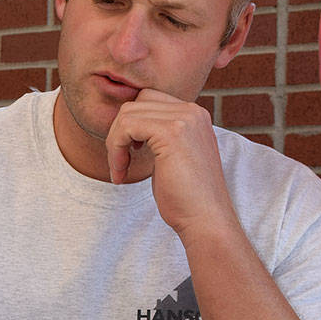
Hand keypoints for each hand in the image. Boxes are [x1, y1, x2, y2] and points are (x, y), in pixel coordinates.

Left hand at [105, 89, 237, 237]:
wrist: (205, 219)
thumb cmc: (185, 197)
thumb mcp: (170, 157)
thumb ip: (157, 137)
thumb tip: (128, 126)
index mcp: (194, 115)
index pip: (148, 100)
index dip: (129, 127)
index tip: (128, 155)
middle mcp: (192, 111)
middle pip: (136, 103)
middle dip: (118, 133)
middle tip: (120, 163)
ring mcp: (184, 119)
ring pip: (127, 113)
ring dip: (114, 143)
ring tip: (120, 169)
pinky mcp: (172, 132)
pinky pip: (126, 127)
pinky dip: (115, 150)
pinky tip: (121, 173)